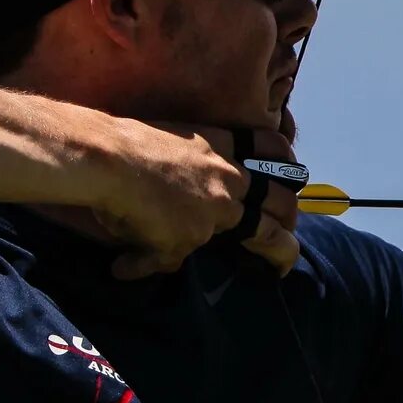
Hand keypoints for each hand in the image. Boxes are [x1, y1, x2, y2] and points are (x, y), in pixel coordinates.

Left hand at [93, 116, 302, 277]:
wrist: (108, 160)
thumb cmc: (126, 209)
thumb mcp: (148, 248)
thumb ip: (158, 260)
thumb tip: (128, 270)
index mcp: (225, 219)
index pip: (272, 240)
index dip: (285, 256)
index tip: (281, 268)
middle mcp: (234, 187)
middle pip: (283, 202)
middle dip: (290, 217)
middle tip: (285, 225)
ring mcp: (224, 156)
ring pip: (278, 163)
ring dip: (291, 176)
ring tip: (294, 181)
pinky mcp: (210, 133)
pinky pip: (253, 137)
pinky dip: (274, 145)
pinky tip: (278, 146)